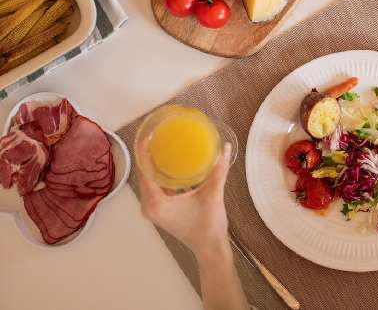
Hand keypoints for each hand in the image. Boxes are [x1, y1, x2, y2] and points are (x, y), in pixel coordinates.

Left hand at [138, 143, 231, 258]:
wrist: (210, 248)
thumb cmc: (208, 225)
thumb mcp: (213, 195)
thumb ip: (218, 171)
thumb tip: (226, 148)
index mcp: (156, 203)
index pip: (144, 172)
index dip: (144, 153)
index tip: (148, 135)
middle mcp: (149, 206)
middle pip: (143, 175)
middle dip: (147, 156)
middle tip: (156, 136)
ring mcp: (154, 210)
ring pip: (149, 182)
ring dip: (153, 165)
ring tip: (160, 146)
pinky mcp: (161, 210)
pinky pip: (155, 188)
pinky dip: (160, 175)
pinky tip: (169, 164)